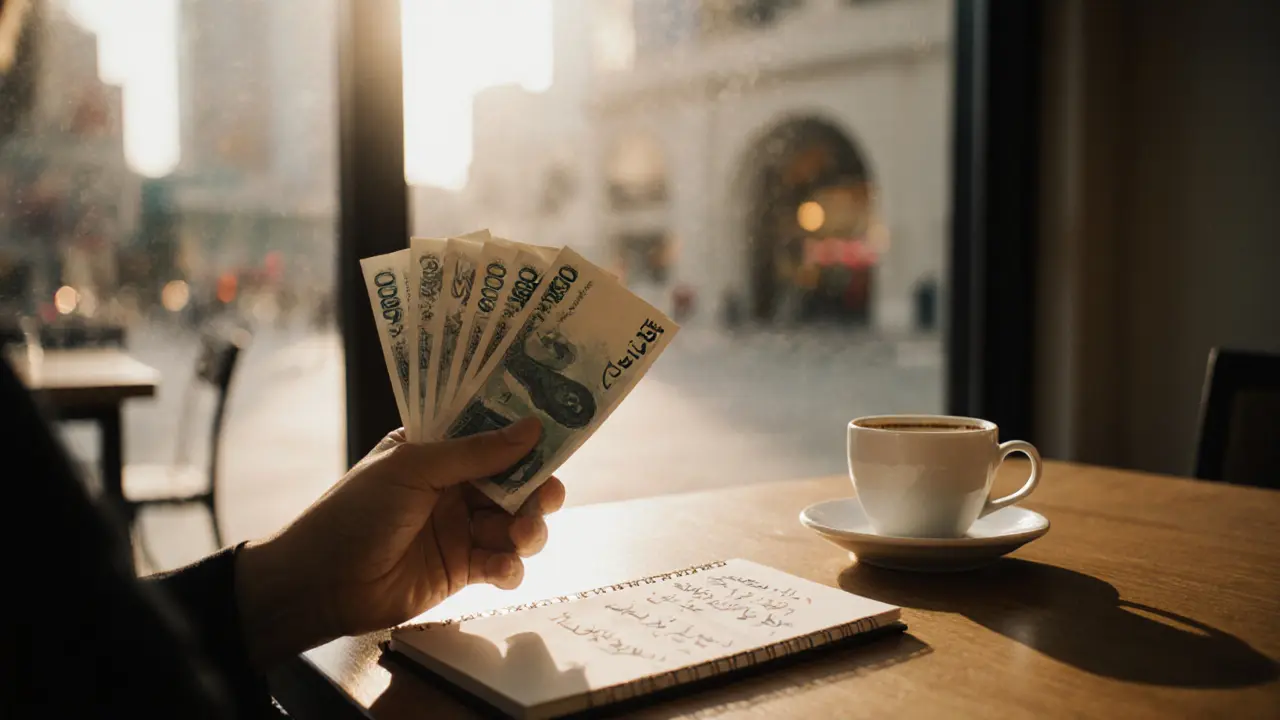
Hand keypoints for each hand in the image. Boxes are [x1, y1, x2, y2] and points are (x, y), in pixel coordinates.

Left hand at [234, 417, 564, 668]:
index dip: (526, 436)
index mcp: (438, 449)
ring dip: (528, 529)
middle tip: (546, 496)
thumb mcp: (414, 470)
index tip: (557, 435)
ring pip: (516, 523)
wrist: (321, 583)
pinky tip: (501, 569)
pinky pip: (502, 564)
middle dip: (537, 488)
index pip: (492, 435)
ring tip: (521, 535)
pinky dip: (510, 566)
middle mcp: (454, 485)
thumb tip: (533, 428)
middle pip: (515, 481)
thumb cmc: (357, 512)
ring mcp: (460, 528)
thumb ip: (476, 453)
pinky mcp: (463, 570)